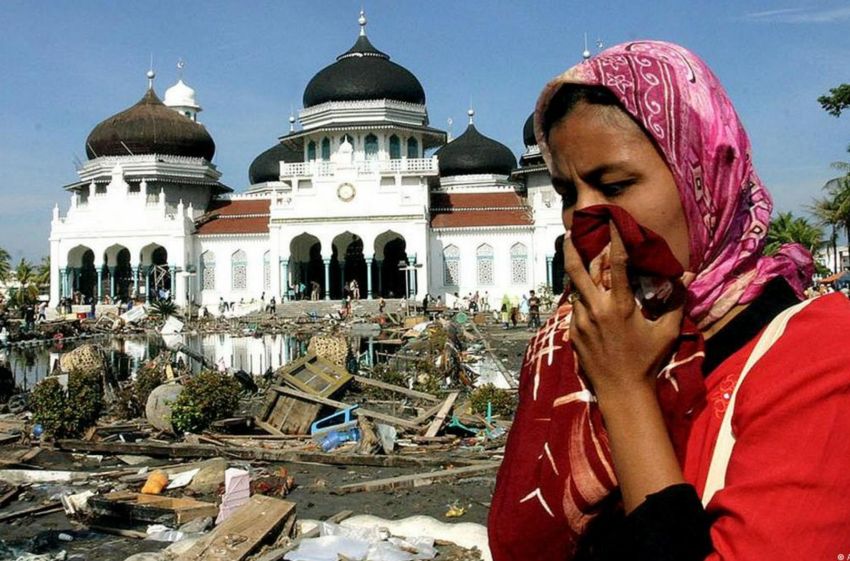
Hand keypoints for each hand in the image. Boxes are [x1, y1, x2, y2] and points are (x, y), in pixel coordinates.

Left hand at [565, 221, 682, 403]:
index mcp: (619, 306)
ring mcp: (581, 322)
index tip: (612, 221)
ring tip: (580, 262)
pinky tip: (588, 298)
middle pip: (577, 271)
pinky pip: (576, 309)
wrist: (622, 392)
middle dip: (572, 249)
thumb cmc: (647, 361)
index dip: (614, 240)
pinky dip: (582, 300)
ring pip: (576, 290)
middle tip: (570, 233)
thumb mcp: (666, 331)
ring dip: (580, 277)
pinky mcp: (573, 333)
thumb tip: (688, 276)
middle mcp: (596, 310)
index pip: (616, 264)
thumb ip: (675, 301)